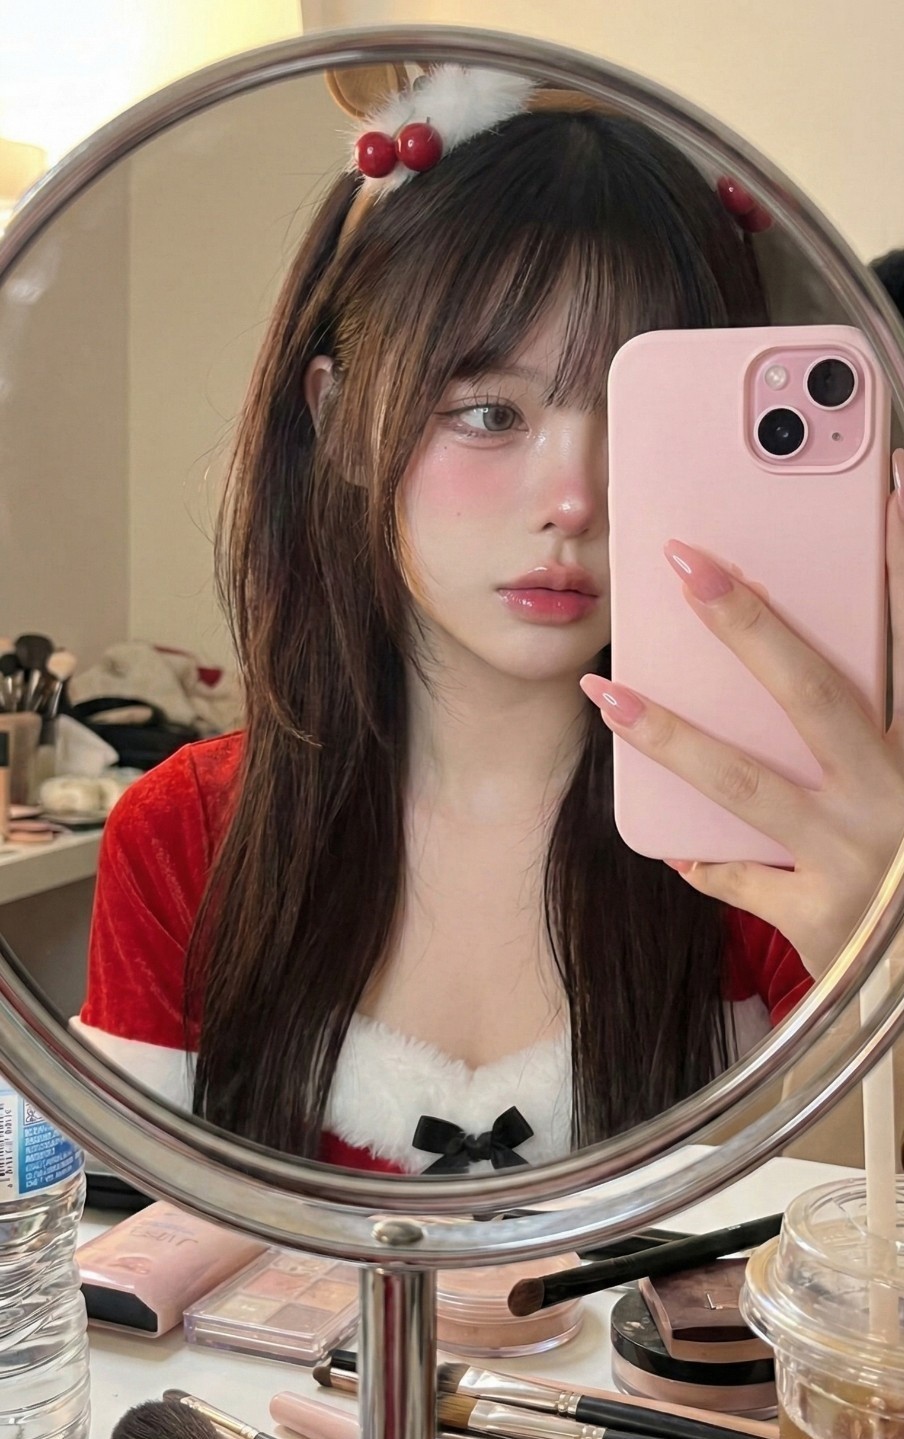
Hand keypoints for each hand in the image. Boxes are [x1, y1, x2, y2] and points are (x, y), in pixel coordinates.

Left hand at [581, 459, 903, 979]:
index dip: (895, 568)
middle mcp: (896, 797)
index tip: (882, 492)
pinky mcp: (820, 920)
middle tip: (686, 564)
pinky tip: (664, 834)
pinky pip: (737, 874)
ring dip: (669, 734)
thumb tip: (858, 614)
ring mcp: (857, 862)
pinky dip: (700, 852)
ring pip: (746, 783)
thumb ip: (886, 705)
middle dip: (748, 625)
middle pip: (815, 694)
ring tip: (606, 690)